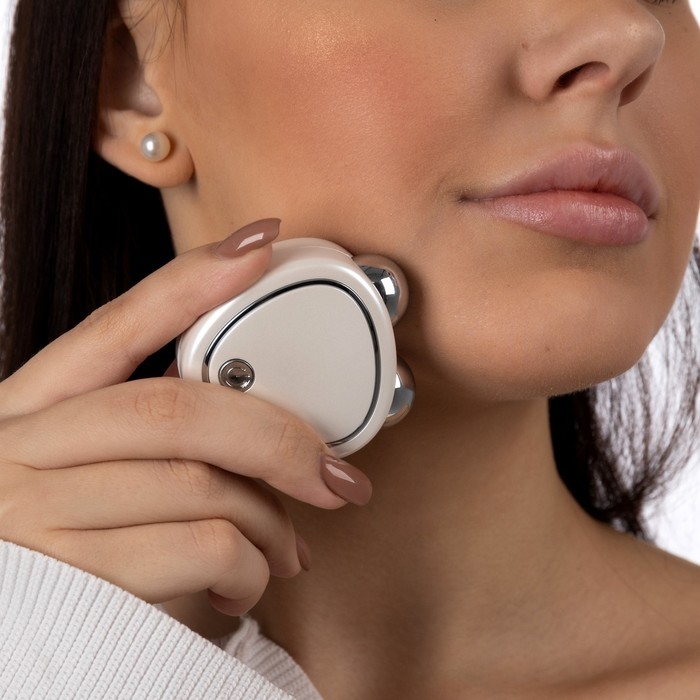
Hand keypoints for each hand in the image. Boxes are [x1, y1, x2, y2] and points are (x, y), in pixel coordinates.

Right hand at [0, 220, 371, 615]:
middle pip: (176, 409)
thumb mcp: (77, 470)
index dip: (189, 282)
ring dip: (271, 520)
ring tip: (289, 545)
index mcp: (30, 408)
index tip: (258, 245)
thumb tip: (253, 423)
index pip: (113, 327)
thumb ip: (143, 435)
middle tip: (333, 472)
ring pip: (202, 484)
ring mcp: (40, 516)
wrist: (10, 638)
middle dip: (277, 437)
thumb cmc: (58, 543)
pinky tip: (248, 582)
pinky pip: (202, 548)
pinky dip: (249, 566)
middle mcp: (22, 450)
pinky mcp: (73, 582)